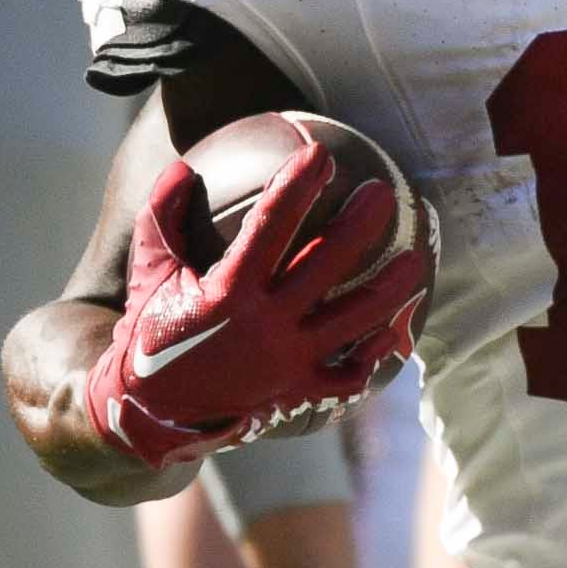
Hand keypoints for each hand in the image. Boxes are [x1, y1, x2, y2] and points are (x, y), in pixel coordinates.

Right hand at [80, 137, 426, 469]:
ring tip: (416, 259)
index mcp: (229, 292)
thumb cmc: (151, 334)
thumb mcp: (149, 274)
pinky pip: (350, 374)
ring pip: (356, 319)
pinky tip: (394, 329)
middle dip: (361, 224)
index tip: (319, 153)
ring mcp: (289, 361)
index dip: (297, 186)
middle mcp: (267, 326)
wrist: (152, 414)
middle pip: (329, 266)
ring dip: (391, 287)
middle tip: (383, 193)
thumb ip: (161, 218)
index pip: (271, 226)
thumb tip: (179, 167)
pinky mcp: (300, 392)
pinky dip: (374, 353)